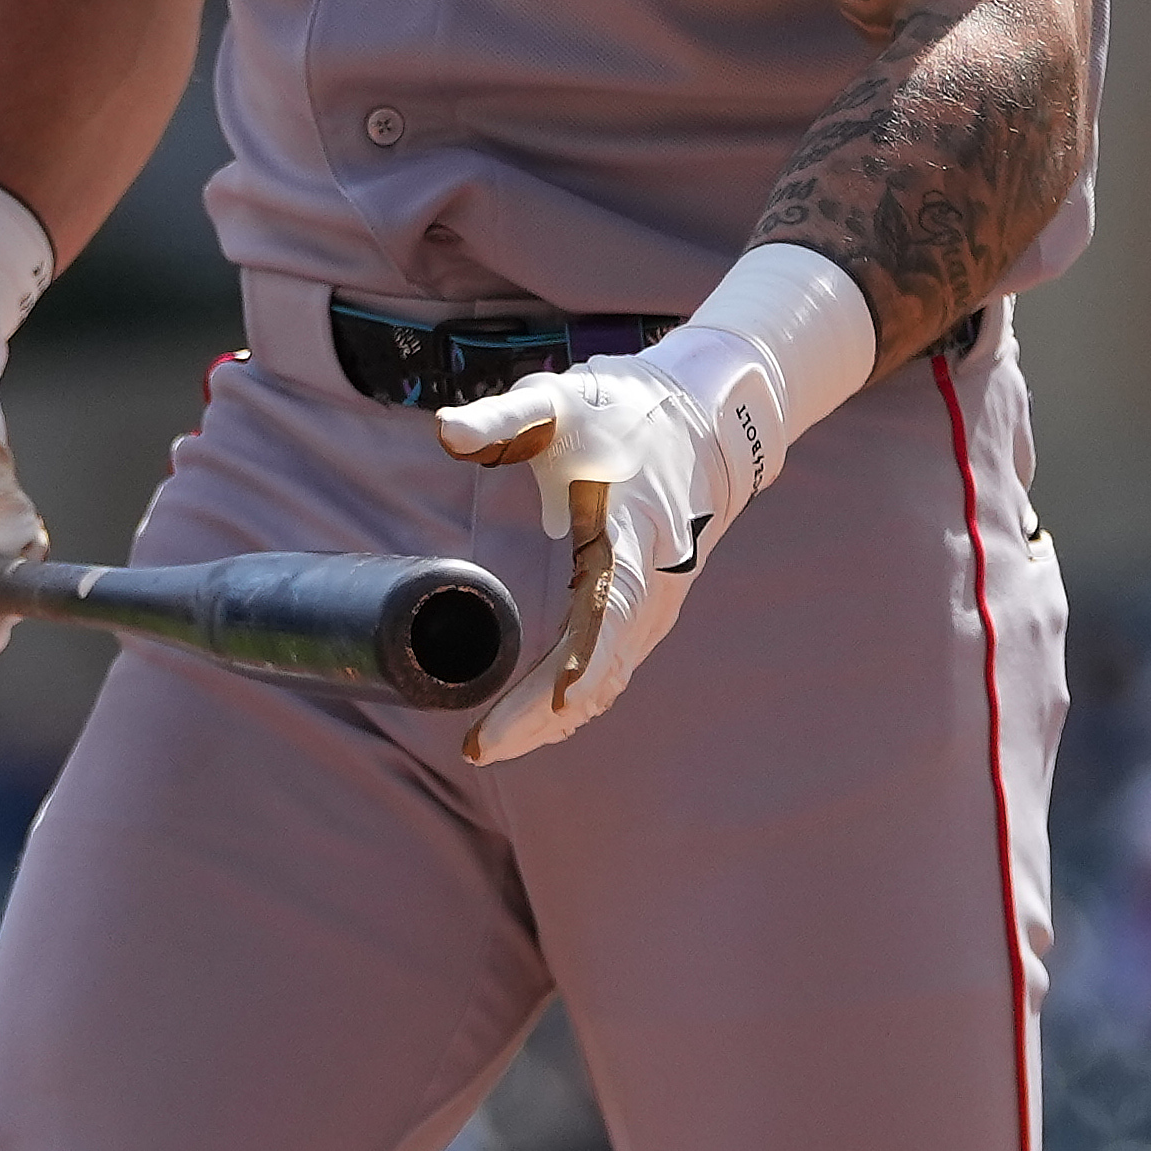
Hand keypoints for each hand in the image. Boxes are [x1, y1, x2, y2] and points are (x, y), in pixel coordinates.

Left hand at [433, 354, 747, 761]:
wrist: (706, 420)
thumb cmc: (622, 413)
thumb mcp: (558, 403)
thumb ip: (501, 419)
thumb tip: (445, 429)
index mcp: (630, 533)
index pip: (611, 610)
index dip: (586, 660)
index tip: (555, 702)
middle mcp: (652, 580)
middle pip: (601, 666)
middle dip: (542, 715)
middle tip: (478, 747)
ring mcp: (655, 601)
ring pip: (607, 678)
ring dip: (553, 719)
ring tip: (491, 745)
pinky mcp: (648, 610)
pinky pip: (611, 669)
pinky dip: (575, 702)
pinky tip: (537, 725)